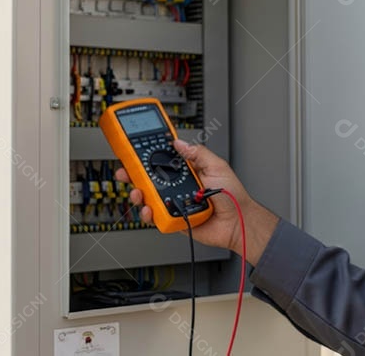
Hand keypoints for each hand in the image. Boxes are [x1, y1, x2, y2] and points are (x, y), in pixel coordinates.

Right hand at [115, 140, 278, 264]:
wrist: (238, 223)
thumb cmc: (233, 196)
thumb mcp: (217, 166)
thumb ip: (198, 153)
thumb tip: (179, 143)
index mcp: (187, 171)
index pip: (163, 161)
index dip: (148, 156)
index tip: (135, 150)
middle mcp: (178, 186)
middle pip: (150, 179)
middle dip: (134, 174)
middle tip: (126, 171)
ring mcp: (174, 202)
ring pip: (148, 197)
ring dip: (138, 193)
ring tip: (137, 192)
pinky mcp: (173, 219)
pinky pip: (155, 216)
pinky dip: (148, 213)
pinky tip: (148, 209)